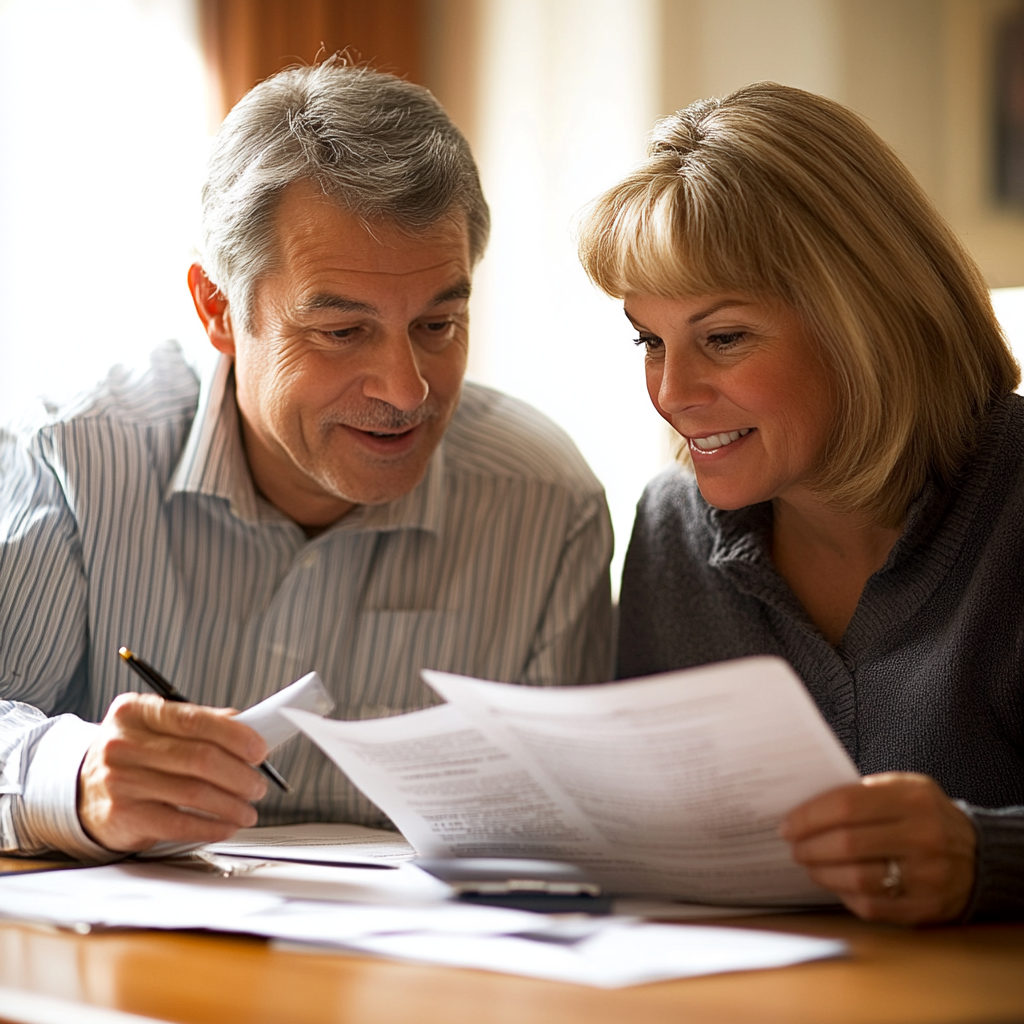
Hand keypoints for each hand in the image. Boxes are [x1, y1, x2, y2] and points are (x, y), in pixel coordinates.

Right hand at [77, 693, 268, 852]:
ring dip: (232, 804)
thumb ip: (201, 723)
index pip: (194, 720)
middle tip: (258, 784)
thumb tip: (251, 728)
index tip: (260, 750)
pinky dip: (212, 826)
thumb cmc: (134, 756)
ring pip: (195, 792)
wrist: (83, 791)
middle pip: (200, 758)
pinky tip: (227, 825)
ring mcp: (120, 781)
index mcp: (136, 712)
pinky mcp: (123, 816)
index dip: (235, 736)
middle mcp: (123, 744)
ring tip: (248, 808)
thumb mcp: (157, 728)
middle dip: (240, 774)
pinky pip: (180, 824)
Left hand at [779, 772, 976, 923]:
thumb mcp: (905, 788)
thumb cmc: (925, 816)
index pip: (846, 805)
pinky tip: (834, 882)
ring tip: (808, 863)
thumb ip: (863, 792)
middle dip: (809, 846)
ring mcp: (927, 876)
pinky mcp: (924, 908)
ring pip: (855, 878)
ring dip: (821, 872)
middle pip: (847, 843)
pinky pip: (870, 905)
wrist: (978, 857)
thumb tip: (806, 805)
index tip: (788, 824)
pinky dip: (843, 894)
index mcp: (913, 799)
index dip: (809, 816)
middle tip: (793, 846)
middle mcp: (923, 837)